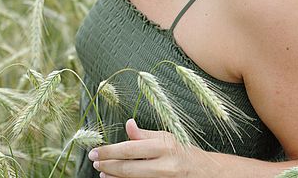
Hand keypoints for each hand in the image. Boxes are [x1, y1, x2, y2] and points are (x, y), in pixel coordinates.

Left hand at [88, 119, 205, 177]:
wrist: (204, 172)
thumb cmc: (182, 151)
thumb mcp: (167, 137)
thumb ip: (145, 134)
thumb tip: (128, 124)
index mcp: (163, 146)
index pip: (130, 149)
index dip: (109, 151)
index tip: (94, 151)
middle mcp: (163, 165)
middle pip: (127, 168)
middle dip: (107, 165)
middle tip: (94, 161)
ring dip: (113, 176)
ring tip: (102, 171)